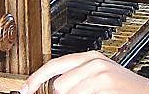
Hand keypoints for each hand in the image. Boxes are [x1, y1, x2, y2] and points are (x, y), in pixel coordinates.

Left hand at [18, 51, 148, 93]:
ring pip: (68, 93)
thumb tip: (52, 87)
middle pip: (59, 84)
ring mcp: (100, 73)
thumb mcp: (98, 78)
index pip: (54, 65)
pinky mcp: (104, 83)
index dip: (35, 79)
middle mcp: (94, 61)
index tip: (25, 90)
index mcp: (90, 57)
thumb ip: (75, 78)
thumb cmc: (123, 90)